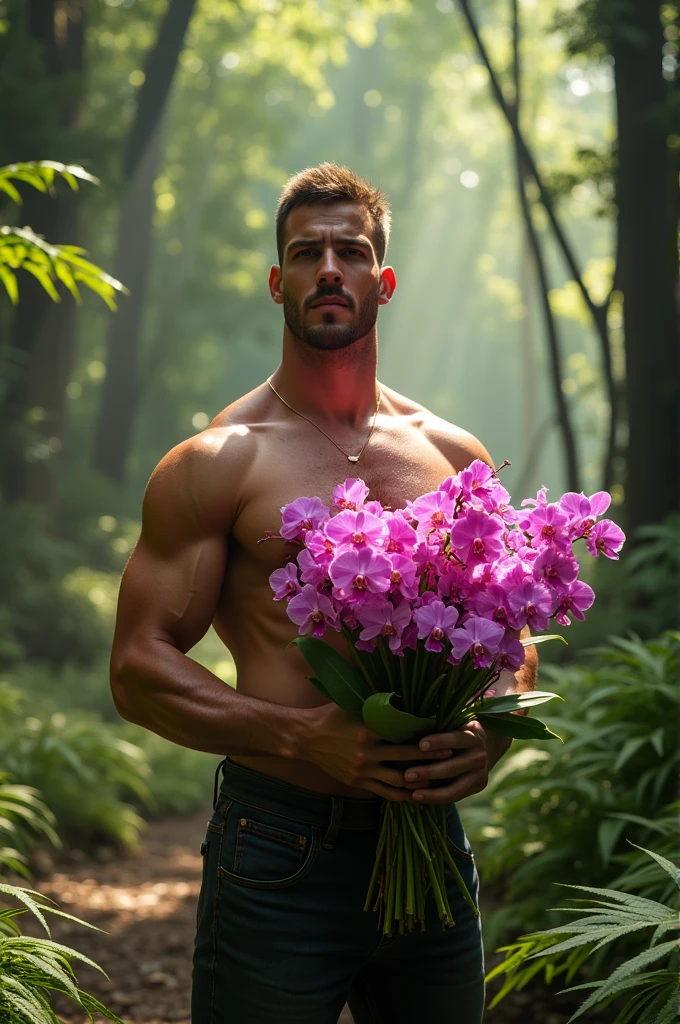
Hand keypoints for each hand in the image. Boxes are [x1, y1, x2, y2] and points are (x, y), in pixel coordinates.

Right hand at [300, 704, 451, 801]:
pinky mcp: (357, 783)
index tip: (441, 734)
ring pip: (398, 782)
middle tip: (448, 755)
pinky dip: (402, 795)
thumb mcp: (353, 705)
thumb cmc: (331, 716)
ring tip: (436, 779)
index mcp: (368, 732)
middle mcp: (366, 754)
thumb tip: (402, 697)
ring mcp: (362, 771)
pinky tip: (415, 794)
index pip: (402, 736)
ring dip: (418, 781)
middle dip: (429, 759)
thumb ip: (377, 706)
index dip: (423, 737)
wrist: (305, 738)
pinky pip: (384, 793)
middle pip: (405, 760)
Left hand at [401, 720, 510, 804]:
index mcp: (473, 736)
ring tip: (412, 794)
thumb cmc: (461, 729)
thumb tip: (409, 727)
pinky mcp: (477, 787)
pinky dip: (436, 799)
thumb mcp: (456, 722)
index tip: (420, 744)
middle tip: (407, 775)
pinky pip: (455, 796)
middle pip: (452, 767)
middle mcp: (479, 756)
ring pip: (454, 788)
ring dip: (431, 793)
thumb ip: (440, 727)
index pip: (455, 739)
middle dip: (428, 772)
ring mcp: (480, 774)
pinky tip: (420, 799)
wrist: (490, 743)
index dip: (438, 742)